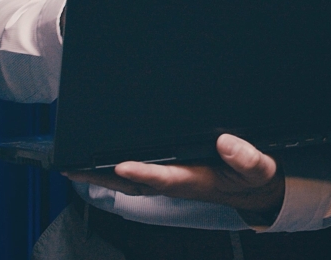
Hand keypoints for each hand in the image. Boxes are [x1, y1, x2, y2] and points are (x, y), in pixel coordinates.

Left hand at [65, 134, 284, 222]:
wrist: (254, 189)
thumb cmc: (252, 177)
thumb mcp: (259, 167)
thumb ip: (246, 157)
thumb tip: (225, 142)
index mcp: (197, 179)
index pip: (165, 176)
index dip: (142, 172)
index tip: (120, 165)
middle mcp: (177, 182)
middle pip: (133, 183)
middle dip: (101, 176)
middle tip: (72, 167)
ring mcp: (171, 180)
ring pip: (129, 181)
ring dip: (100, 175)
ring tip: (71, 165)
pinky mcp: (170, 175)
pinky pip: (136, 176)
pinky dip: (113, 171)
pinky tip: (98, 163)